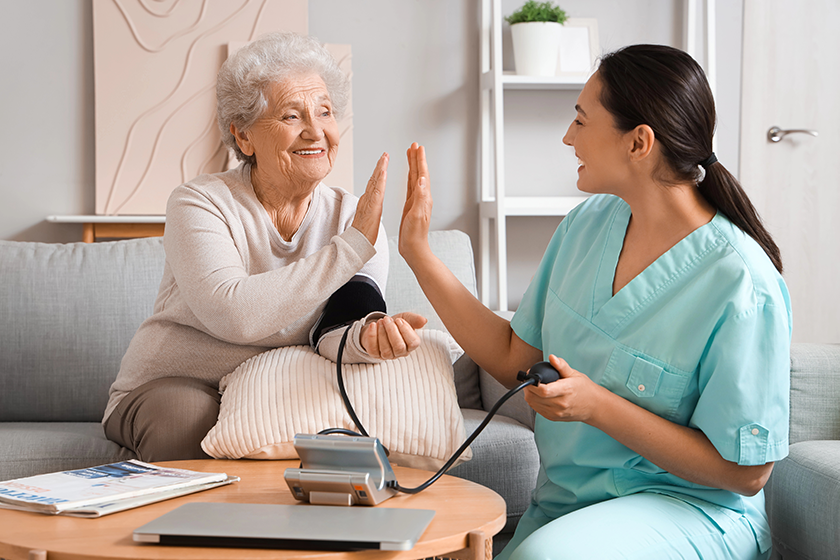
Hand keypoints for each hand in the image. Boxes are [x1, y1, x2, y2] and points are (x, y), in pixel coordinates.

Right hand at [352, 152, 388, 244]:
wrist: (357, 245)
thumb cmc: (363, 234)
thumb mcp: (367, 217)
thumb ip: (368, 207)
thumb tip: (370, 200)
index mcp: (368, 202)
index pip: (374, 184)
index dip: (379, 172)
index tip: (383, 163)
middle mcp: (366, 199)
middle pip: (374, 179)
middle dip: (380, 165)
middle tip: (385, 155)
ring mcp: (368, 202)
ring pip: (375, 182)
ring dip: (380, 168)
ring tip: (385, 157)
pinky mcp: (371, 207)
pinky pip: (377, 191)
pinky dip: (380, 181)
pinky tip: (383, 172)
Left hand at [360, 312, 427, 359]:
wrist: (380, 325)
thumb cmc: (395, 324)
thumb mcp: (406, 318)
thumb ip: (415, 319)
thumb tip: (424, 321)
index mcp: (410, 345)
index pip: (413, 343)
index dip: (406, 330)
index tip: (399, 320)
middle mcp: (400, 353)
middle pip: (399, 347)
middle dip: (392, 331)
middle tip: (387, 319)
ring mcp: (387, 355)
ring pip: (386, 350)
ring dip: (382, 332)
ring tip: (381, 321)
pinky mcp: (375, 354)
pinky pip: (373, 349)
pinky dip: (372, 335)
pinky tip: (373, 325)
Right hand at [399, 143, 432, 264]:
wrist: (413, 248)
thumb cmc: (415, 235)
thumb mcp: (416, 215)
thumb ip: (420, 197)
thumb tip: (422, 180)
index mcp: (424, 198)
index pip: (422, 175)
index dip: (420, 160)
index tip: (418, 147)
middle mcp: (422, 197)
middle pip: (419, 173)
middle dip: (417, 159)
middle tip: (414, 145)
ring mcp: (416, 201)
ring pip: (415, 178)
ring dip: (413, 166)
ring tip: (411, 154)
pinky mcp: (411, 206)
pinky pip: (410, 187)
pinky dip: (410, 178)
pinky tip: (409, 174)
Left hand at [522, 355, 605, 422]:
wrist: (594, 407)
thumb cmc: (585, 389)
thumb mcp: (574, 374)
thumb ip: (561, 366)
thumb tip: (552, 357)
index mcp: (565, 391)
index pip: (543, 390)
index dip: (533, 383)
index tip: (531, 376)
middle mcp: (560, 404)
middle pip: (535, 397)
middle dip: (528, 387)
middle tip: (530, 379)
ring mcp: (556, 413)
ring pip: (533, 404)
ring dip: (529, 394)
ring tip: (533, 386)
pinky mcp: (553, 418)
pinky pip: (537, 410)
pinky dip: (534, 401)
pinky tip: (537, 395)